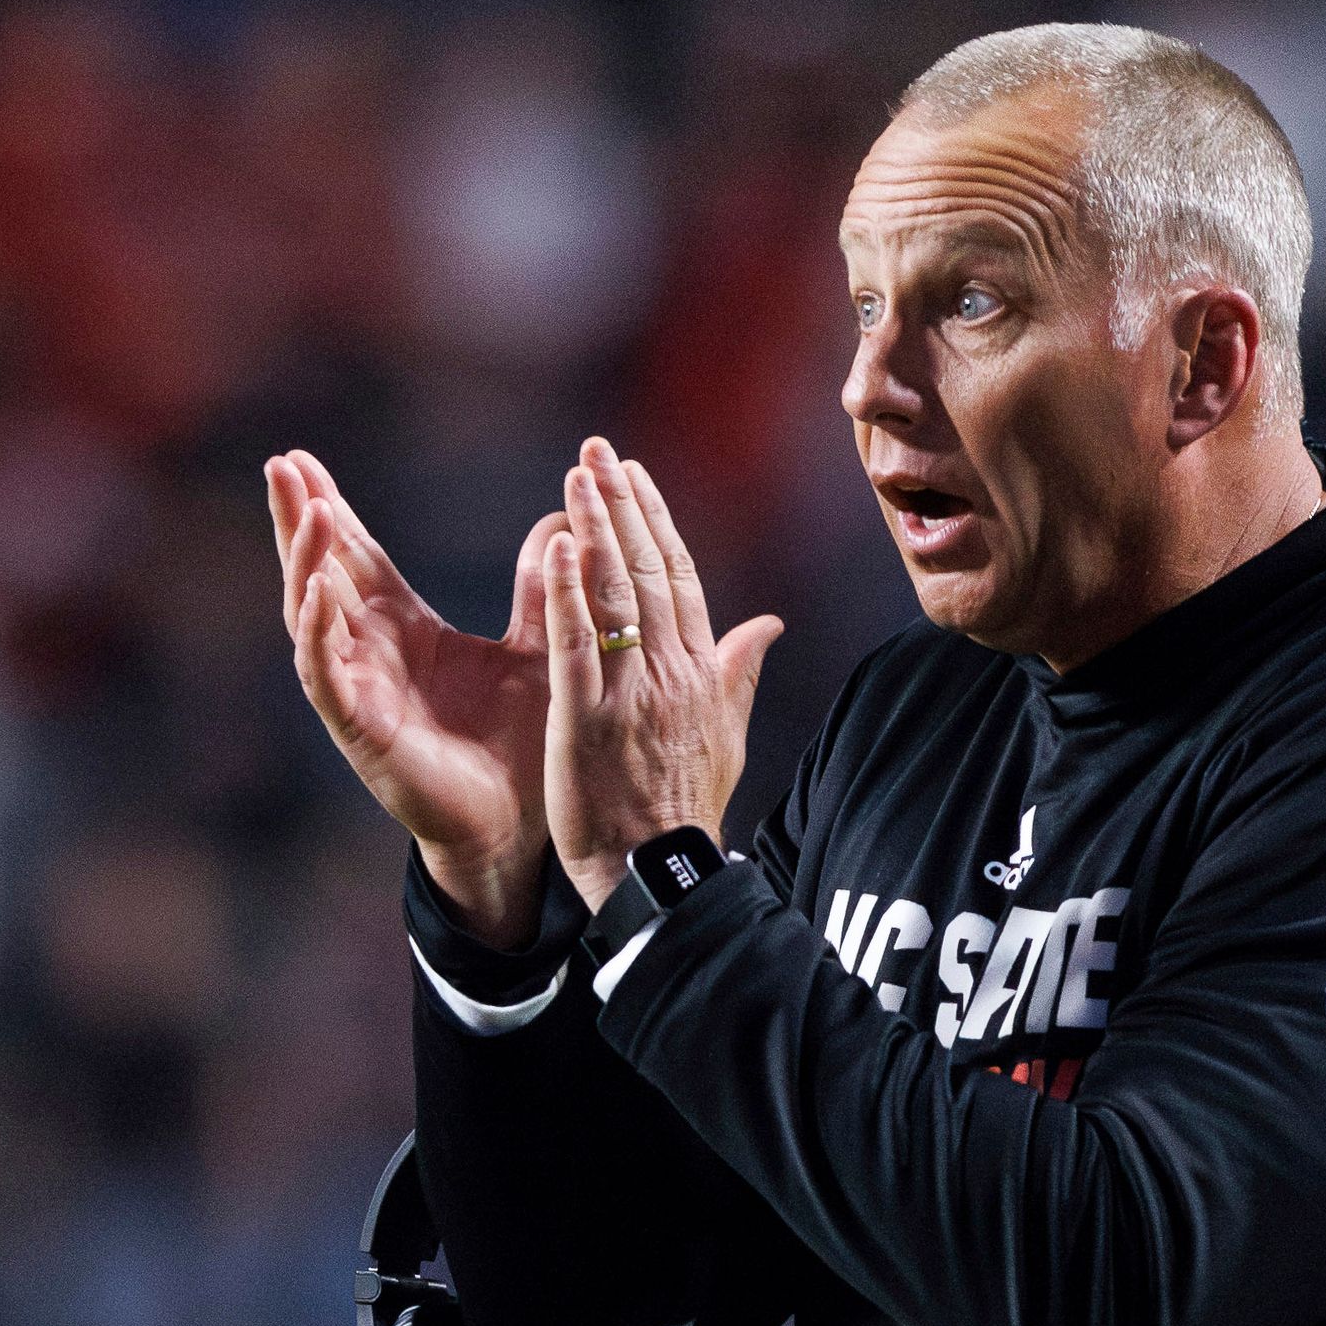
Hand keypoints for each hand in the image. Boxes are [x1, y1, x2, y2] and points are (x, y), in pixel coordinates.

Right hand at [269, 448, 562, 945]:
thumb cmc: (520, 742)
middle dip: (300, 518)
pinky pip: (325, 675)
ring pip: (313, 616)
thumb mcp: (533, 648)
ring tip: (310, 512)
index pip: (356, 556)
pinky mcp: (360, 729)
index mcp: (403, 629)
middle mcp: (369, 653)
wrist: (518, 825)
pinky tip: (315, 592)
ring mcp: (358, 690)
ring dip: (307, 562)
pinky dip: (317, 633)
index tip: (302, 458)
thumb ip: (542, 587)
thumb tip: (563, 520)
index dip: (331, 509)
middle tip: (282, 462)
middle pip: (321, 572)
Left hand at [542, 439, 782, 912]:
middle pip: (647, 571)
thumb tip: (768, 623)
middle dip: (622, 504)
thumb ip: (739, 672)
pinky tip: (557, 546)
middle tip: (596, 451)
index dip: (656, 520)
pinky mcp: (587, 722)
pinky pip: (578, 646)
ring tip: (577, 475)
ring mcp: (629, 696)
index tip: (634, 474)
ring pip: (615, 596)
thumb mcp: (727, 737)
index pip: (679, 578)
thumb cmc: (688, 809)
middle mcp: (670, 674)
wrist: (662, 875)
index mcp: (699, 673)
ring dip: (596, 528)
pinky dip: (568, 594)